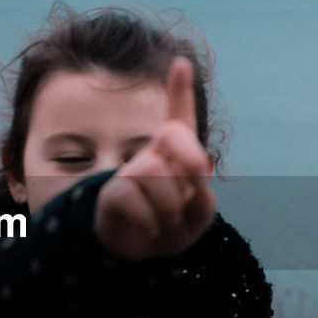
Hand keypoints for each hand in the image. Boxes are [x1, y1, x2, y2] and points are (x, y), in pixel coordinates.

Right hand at [95, 56, 216, 262]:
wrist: (138, 253)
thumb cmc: (170, 228)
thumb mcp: (197, 219)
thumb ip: (204, 204)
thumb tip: (197, 187)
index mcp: (175, 156)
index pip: (178, 118)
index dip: (179, 90)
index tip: (181, 64)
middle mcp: (151, 156)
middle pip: (178, 141)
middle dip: (193, 169)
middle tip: (193, 196)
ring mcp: (129, 172)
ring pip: (157, 174)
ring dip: (171, 209)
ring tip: (166, 224)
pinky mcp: (113, 193)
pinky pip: (135, 199)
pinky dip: (150, 223)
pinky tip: (149, 230)